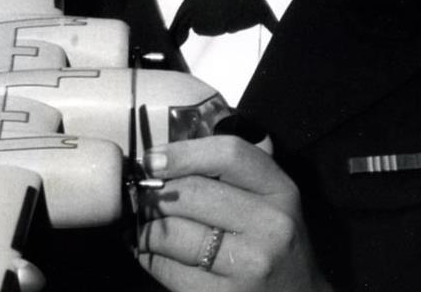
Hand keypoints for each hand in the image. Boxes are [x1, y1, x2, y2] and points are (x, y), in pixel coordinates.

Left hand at [137, 135, 331, 291]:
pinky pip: (166, 267)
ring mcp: (249, 264)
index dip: (181, 153)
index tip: (151, 161)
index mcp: (280, 190)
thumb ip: (226, 170)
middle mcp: (270, 225)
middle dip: (153, 193)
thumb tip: (158, 160)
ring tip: (144, 224)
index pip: (227, 154)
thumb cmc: (270, 240)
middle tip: (141, 197)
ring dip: (146, 226)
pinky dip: (148, 255)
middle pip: (190, 192)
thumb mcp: (267, 197)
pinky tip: (151, 251)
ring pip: (171, 231)